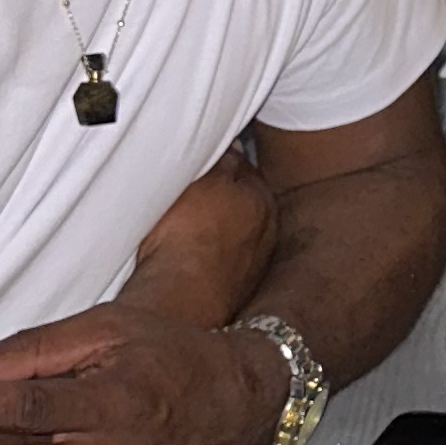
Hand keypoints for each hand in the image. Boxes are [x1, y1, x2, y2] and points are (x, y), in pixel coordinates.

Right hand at [116, 142, 276, 327]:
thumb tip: (232, 148)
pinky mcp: (232, 290)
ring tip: (179, 223)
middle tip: (186, 189)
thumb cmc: (189, 235)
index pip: (244, 168)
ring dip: (211, 227)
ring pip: (229, 233)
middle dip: (218, 194)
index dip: (219, 160)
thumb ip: (223, 159)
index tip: (200, 158)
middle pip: (239, 202)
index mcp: (264, 199)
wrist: (179, 296)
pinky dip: (204, 253)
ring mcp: (251, 265)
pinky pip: (216, 260)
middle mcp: (266, 234)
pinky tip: (182, 252)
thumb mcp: (204, 178)